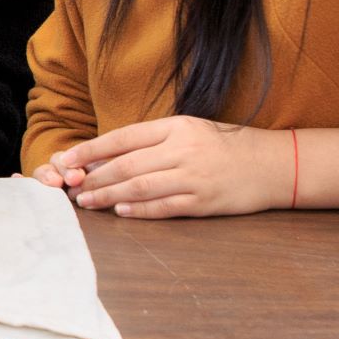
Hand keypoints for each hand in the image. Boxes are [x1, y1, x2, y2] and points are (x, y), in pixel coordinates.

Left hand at [46, 115, 290, 218]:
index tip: (68, 159)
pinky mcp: (204, 202)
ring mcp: (194, 177)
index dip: (92, 149)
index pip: (124, 137)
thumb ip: (152, 142)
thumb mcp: (188, 131)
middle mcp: (183, 150)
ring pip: (141, 187)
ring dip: (109, 195)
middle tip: (71, 187)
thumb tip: (106, 156)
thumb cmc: (223, 146)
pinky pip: (164, 207)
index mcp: (176, 127)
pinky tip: (120, 211)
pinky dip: (139, 210)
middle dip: (94, 177)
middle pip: (127, 164)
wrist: (270, 164)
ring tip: (87, 202)